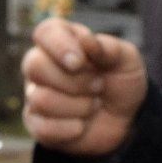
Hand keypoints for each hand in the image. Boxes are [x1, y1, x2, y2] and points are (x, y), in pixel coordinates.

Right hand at [21, 17, 147, 156]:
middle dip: (74, 81)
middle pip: (34, 66)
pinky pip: (42, 128)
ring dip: (78, 106)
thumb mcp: (126, 59)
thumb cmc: (121, 81)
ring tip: (94, 105)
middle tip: (98, 85)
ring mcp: (35, 94)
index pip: (44, 33)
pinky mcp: (37, 124)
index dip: (59, 46)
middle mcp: (41, 64)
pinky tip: (82, 125)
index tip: (80, 62)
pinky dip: (70, 129)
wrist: (126, 118)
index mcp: (60, 40)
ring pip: (41, 99)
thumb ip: (108, 47)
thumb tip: (85, 40)